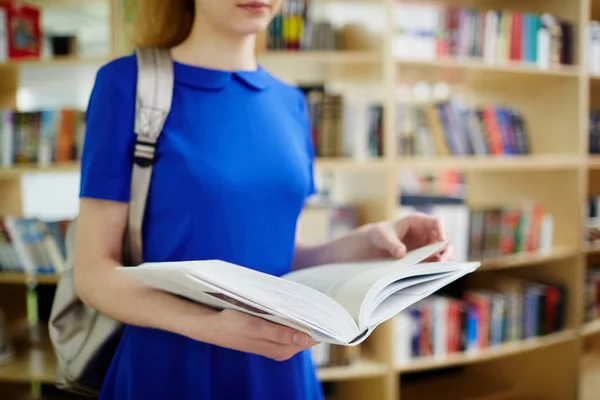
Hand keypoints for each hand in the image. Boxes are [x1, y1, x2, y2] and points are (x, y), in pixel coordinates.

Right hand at [202, 309, 316, 360]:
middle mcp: (281, 348)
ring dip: (300, 316)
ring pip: (296, 328)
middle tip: (316, 299)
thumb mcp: (255, 327)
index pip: (310, 339)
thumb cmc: (231, 325)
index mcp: (281, 349)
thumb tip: (305, 338)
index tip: (325, 310)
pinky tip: (289, 304)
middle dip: (311, 319)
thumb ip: (280, 333)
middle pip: (305, 333)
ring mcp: (275, 342)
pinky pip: (286, 325)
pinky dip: (289, 315)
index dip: (319, 325)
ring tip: (304, 299)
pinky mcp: (269, 334)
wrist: (211, 325)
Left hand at [365, 212, 452, 260]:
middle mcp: (426, 232)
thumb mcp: (383, 237)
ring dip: (444, 258)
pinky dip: (436, 266)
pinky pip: (434, 261)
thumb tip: (401, 254)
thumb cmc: (380, 234)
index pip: (436, 222)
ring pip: (442, 251)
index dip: (442, 230)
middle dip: (444, 249)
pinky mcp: (424, 257)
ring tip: (440, 266)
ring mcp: (426, 245)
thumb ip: (392, 244)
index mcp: (418, 221)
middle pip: (444, 238)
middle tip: (442, 259)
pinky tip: (434, 272)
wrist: (375, 244)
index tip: (442, 240)